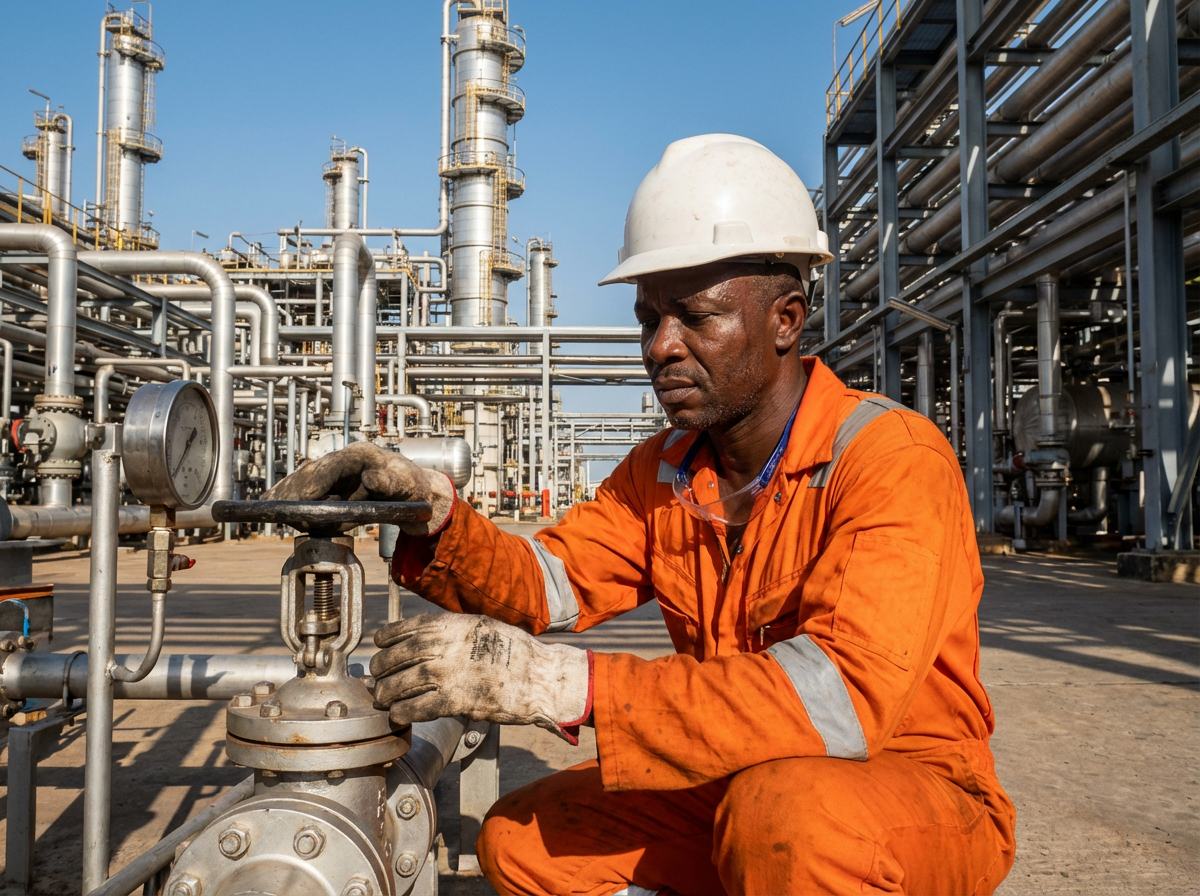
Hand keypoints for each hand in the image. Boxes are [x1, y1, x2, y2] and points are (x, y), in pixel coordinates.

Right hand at [263, 442, 454, 534]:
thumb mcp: (406, 483)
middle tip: (283, 510)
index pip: (331, 466)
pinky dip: (287, 497)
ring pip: (303, 481)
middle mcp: (342, 461)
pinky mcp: (329, 486)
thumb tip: (372, 478)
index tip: (305, 498)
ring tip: (270, 508)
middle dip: (295, 491)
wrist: (412, 492)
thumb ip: (390, 481)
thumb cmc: (410, 485)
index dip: (316, 482)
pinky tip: (270, 504)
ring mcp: (333, 473)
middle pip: (311, 473)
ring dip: (287, 495)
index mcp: (360, 455)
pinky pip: (304, 490)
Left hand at [370, 614, 591, 742]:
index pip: (407, 628)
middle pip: (398, 657)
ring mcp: (449, 674)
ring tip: (382, 699)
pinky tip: (398, 715)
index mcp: (453, 626)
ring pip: (402, 684)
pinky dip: (403, 712)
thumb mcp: (484, 626)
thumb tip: (430, 637)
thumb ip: (455, 630)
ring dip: (387, 693)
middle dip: (381, 668)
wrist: (540, 678)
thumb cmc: (517, 652)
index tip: (379, 644)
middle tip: (376, 676)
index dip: (387, 638)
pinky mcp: (455, 701)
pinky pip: (417, 708)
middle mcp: (447, 647)